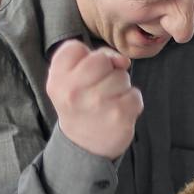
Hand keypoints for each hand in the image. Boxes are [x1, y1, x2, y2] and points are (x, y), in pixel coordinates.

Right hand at [48, 39, 142, 159]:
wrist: (84, 146)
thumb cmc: (81, 104)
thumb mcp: (73, 79)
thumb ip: (95, 57)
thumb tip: (123, 60)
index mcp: (57, 79)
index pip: (75, 47)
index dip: (85, 58)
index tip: (83, 76)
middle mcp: (73, 91)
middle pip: (101, 59)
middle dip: (106, 70)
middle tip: (98, 89)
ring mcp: (97, 104)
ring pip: (122, 76)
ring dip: (120, 87)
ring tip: (108, 102)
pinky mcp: (119, 116)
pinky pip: (135, 95)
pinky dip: (131, 102)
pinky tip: (118, 112)